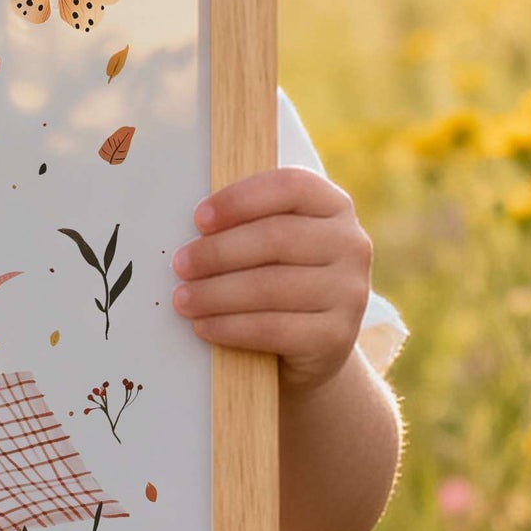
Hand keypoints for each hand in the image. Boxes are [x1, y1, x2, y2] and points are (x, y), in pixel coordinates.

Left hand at [170, 168, 371, 391]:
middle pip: (276, 238)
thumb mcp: (270, 244)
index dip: (241, 200)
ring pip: (271, 287)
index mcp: (333, 205)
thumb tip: (192, 230)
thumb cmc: (278, 279)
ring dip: (216, 294)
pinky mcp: (337, 335)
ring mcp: (350, 291)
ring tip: (182, 299)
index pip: (290, 187)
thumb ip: (245, 225)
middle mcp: (351, 243)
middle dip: (218, 252)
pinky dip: (231, 327)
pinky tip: (204, 325)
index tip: (199, 219)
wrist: (312, 344)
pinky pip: (274, 328)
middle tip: (180, 265)